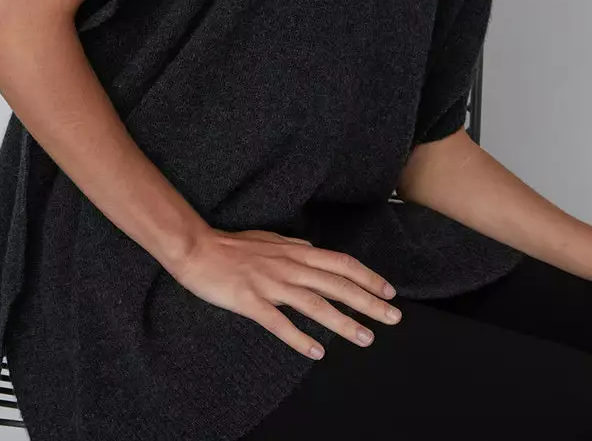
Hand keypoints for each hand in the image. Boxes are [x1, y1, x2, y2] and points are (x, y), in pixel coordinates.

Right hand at [170, 227, 402, 359]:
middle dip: (368, 302)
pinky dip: (299, 337)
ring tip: (366, 338)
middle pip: (336, 285)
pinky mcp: (251, 300)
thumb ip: (293, 246)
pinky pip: (279, 322)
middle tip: (393, 317)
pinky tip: (317, 351)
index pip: (340, 264)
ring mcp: (271, 283)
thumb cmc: (232, 244)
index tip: (388, 292)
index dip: (367, 277)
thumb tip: (313, 249)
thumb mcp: (269, 239)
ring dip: (343, 322)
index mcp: (295, 251)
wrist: (197, 249)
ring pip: (315, 304)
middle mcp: (289, 266)